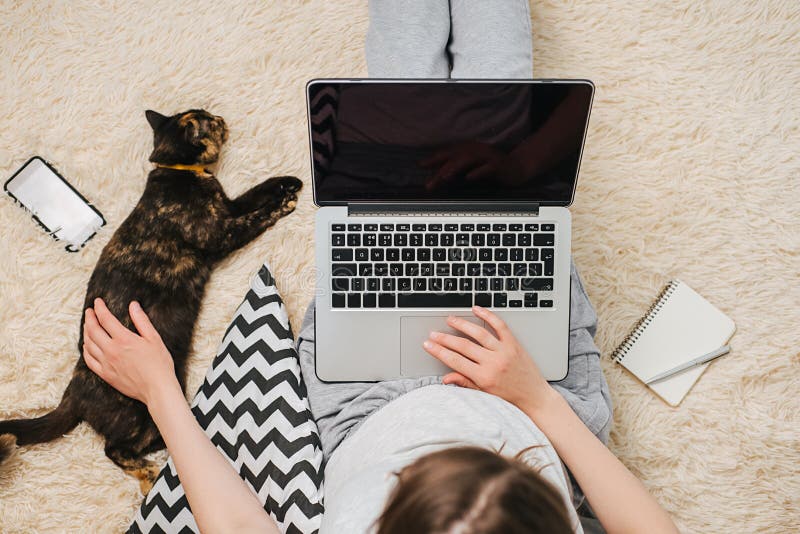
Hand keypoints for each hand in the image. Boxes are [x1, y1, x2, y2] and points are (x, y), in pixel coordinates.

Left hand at [82, 298, 177, 405]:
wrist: (157, 388)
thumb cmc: (159, 363)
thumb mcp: (154, 338)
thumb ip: (141, 321)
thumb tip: (133, 305)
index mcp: (124, 339)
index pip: (105, 319)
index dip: (100, 308)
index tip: (98, 302)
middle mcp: (111, 350)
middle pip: (93, 330)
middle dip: (89, 318)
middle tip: (89, 311)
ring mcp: (106, 363)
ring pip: (88, 345)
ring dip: (86, 332)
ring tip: (88, 326)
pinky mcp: (105, 375)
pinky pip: (89, 361)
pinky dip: (85, 350)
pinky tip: (87, 346)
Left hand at [420, 142, 526, 189]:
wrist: (517, 168)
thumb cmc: (491, 168)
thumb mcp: (471, 168)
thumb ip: (455, 170)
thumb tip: (437, 175)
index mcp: (468, 150)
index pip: (448, 153)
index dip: (434, 158)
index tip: (420, 166)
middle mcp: (476, 151)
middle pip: (455, 158)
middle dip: (440, 169)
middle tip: (429, 182)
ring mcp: (487, 157)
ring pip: (468, 160)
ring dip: (455, 168)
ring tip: (444, 176)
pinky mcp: (498, 165)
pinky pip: (487, 168)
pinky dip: (477, 172)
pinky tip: (469, 177)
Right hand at [423, 305, 558, 413]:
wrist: (535, 398)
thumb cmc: (511, 399)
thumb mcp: (484, 395)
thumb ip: (465, 383)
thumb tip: (446, 379)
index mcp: (484, 377)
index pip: (455, 361)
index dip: (439, 351)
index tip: (429, 345)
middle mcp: (493, 362)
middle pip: (463, 346)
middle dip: (445, 338)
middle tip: (433, 333)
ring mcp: (504, 351)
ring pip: (478, 333)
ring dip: (462, 325)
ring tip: (450, 320)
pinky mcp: (514, 344)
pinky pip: (500, 326)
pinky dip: (488, 316)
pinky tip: (477, 309)